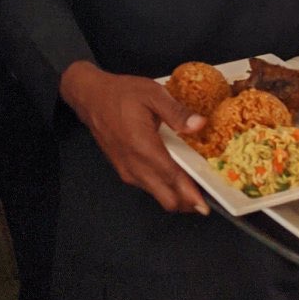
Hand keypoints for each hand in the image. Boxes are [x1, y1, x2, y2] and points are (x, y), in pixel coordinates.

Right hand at [60, 61, 208, 214]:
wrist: (91, 98)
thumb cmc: (120, 94)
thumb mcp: (153, 94)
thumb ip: (177, 112)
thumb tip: (199, 124)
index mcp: (143, 147)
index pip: (172, 178)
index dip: (190, 194)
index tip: (206, 205)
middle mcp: (134, 165)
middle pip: (166, 199)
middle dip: (187, 202)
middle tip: (206, 196)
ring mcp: (127, 171)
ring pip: (157, 196)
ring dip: (176, 195)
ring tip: (195, 185)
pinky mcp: (124, 171)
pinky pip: (148, 188)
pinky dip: (164, 188)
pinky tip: (175, 175)